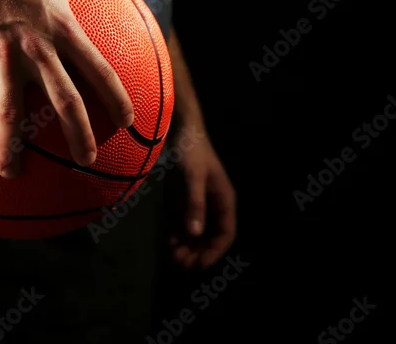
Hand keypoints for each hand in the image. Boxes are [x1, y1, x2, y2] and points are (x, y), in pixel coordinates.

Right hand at [0, 0, 134, 177]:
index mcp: (63, 27)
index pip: (99, 69)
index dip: (115, 97)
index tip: (127, 121)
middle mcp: (38, 46)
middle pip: (64, 99)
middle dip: (79, 134)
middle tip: (88, 161)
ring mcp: (4, 53)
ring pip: (12, 109)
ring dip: (12, 146)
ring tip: (12, 175)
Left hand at [170, 122, 236, 269]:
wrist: (180, 129)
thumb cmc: (190, 150)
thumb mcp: (192, 177)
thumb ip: (194, 204)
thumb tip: (195, 234)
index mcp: (224, 200)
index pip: (225, 234)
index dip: (214, 252)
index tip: (197, 265)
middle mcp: (215, 204)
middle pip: (212, 237)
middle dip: (199, 253)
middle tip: (180, 265)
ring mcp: (201, 202)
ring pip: (199, 233)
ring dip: (189, 247)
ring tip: (174, 258)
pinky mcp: (187, 198)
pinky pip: (187, 223)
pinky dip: (180, 235)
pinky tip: (170, 243)